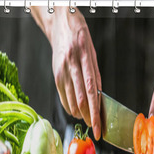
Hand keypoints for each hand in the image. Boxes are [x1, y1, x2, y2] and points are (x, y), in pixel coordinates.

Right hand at [40, 7, 101, 139]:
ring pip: (71, 101)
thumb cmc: (82, 42)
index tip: (98, 127)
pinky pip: (62, 97)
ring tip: (86, 118)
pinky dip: (70, 108)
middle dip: (88, 117)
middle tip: (94, 127)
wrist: (61, 26)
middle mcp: (72, 67)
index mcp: (85, 61)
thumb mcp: (93, 57)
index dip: (94, 113)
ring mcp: (62, 72)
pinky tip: (75, 111)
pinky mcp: (55, 76)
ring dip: (79, 114)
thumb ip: (95, 78)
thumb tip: (98, 100)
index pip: (92, 93)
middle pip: (81, 100)